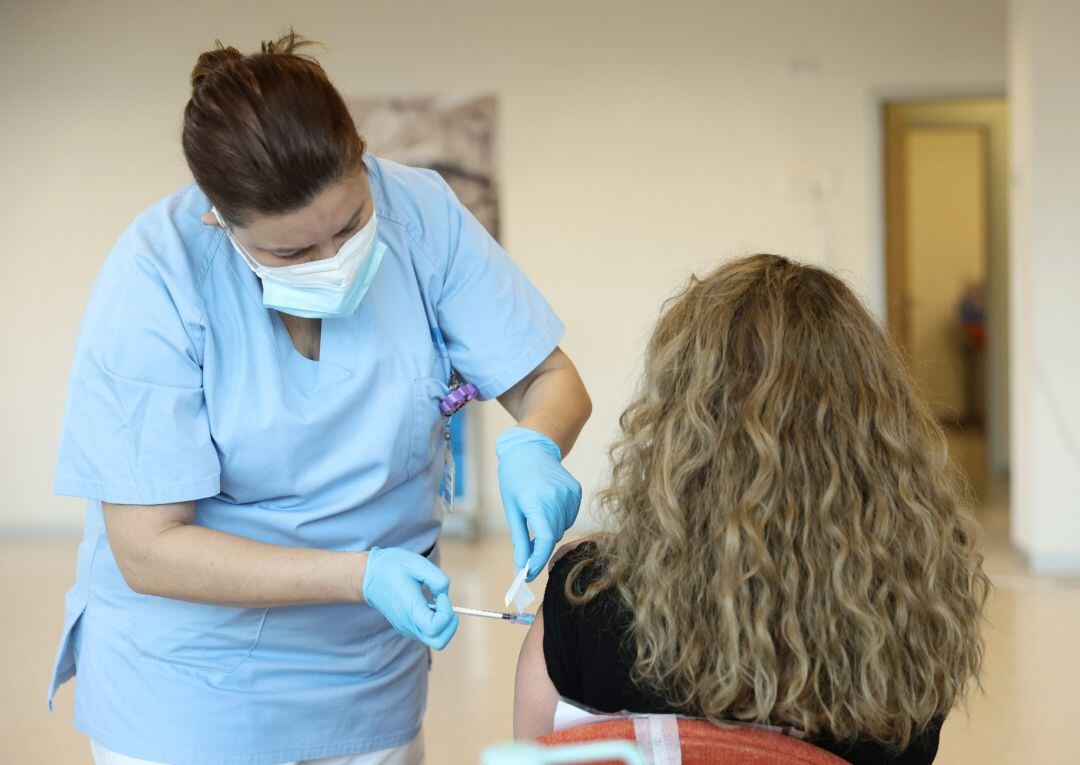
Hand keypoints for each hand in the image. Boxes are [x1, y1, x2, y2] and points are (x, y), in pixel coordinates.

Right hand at [362, 547, 457, 649]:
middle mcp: (408, 625)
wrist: (369, 577)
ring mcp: (407, 628)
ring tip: (435, 602)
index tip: (441, 596)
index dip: (446, 612)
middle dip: (450, 623)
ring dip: (444, 622)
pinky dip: (437, 621)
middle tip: (444, 603)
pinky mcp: (407, 627)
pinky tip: (429, 604)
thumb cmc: (392, 567)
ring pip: (435, 639)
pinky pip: (428, 632)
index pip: (435, 628)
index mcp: (409, 610)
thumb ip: (437, 578)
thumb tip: (444, 595)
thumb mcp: (417, 563)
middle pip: (439, 641)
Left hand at [496, 427, 581, 580]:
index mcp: (536, 502)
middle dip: (540, 547)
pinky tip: (548, 507)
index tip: (528, 575)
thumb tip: (522, 566)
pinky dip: (559, 519)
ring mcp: (570, 494)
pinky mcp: (576, 491)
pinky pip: (569, 516)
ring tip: (536, 516)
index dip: (537, 561)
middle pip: (552, 536)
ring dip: (549, 531)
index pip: (543, 540)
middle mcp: (556, 498)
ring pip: (562, 528)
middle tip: (527, 550)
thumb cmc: (515, 478)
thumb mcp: (512, 509)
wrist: (530, 448)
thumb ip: (519, 539)